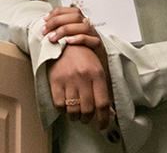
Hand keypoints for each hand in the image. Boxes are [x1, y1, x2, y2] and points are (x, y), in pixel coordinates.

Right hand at [43, 8, 112, 130]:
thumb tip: (109, 109)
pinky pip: (60, 106)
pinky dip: (63, 110)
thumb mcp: (97, 68)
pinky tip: (66, 106)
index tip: (103, 126)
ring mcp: (69, 80)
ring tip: (77, 114)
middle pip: (88, 110)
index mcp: (97, 74)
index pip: (103, 102)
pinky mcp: (55, 83)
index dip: (103, 118)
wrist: (64, 43)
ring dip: (75, 117)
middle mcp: (84, 78)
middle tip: (87, 118)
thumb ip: (102, 87)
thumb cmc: (84, 57)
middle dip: (88, 118)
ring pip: (73, 111)